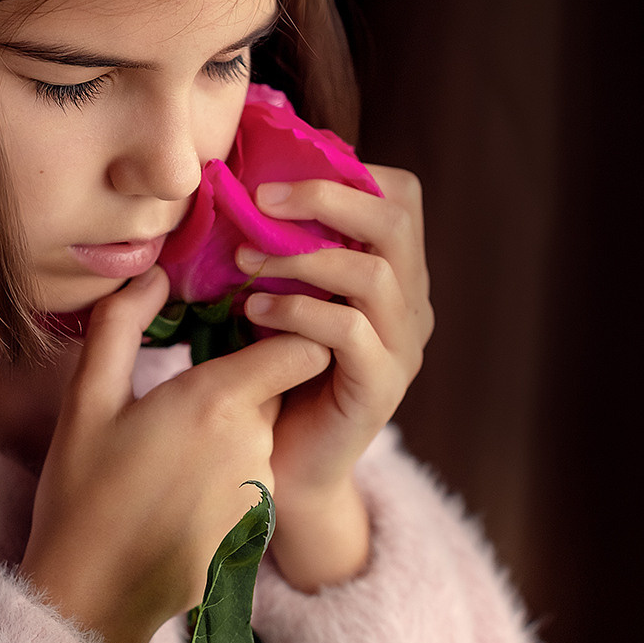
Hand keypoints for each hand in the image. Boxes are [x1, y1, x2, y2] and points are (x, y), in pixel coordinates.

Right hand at [22, 265, 330, 642]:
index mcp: (217, 403)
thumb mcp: (86, 403)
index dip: (283, 332)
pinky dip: (221, 481)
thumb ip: (120, 327)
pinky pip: (249, 484)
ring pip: (260, 439)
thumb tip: (153, 274)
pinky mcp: (254, 532)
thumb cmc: (82, 495)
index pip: (301, 347)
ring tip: (165, 455)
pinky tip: (172, 497)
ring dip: (228, 436)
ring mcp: (258, 494)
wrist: (91, 599)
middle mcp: (254, 446)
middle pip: (277, 392)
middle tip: (181, 393)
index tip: (245, 326)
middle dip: (242, 384)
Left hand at [233, 166, 433, 591]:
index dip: (345, 174)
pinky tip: (253, 311)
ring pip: (374, 272)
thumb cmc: (272, 375)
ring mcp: (403, 346)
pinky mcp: (382, 386)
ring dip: (302, 256)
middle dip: (326, 197)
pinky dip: (297, 311)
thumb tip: (234, 183)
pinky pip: (350, 330)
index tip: (277, 173)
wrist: (283, 469)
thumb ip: (277, 250)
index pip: (399, 196)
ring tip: (244, 259)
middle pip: (396, 220)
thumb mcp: (276, 297)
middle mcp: (410, 303)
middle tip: (260, 198)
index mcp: (393, 273)